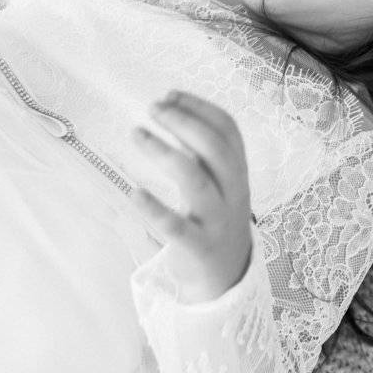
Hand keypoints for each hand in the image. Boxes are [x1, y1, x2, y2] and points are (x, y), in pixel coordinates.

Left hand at [132, 90, 253, 302]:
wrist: (227, 278)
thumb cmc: (215, 222)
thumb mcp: (220, 186)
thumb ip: (202, 154)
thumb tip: (169, 112)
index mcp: (238, 174)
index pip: (229, 130)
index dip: (200, 107)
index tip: (170, 94)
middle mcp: (233, 193)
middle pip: (215, 148)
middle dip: (184, 122)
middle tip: (153, 109)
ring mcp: (216, 221)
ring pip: (195, 180)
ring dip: (164, 152)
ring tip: (136, 133)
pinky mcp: (197, 247)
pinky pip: (175, 227)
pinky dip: (154, 209)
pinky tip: (133, 193)